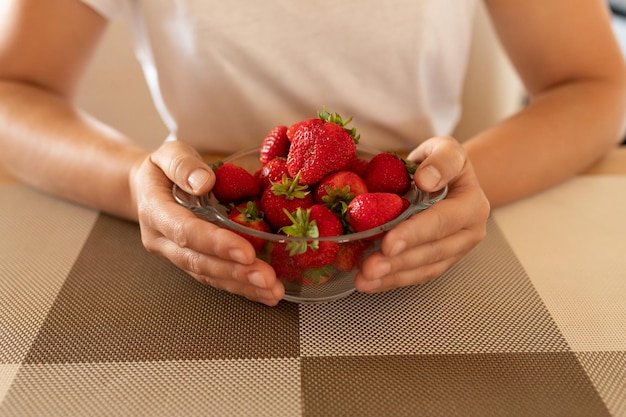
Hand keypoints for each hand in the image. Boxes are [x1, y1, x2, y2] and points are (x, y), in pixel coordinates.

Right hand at [129, 141, 283, 305]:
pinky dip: (240, 288)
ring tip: (273, 291)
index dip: (216, 243)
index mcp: (155, 212)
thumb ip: (183, 165)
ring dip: (242, 286)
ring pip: (208, 275)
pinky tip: (265, 293)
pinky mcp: (191, 262)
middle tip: (267, 279)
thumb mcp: (168, 153)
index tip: (246, 252)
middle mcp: (163, 241)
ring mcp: (176, 255)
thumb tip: (204, 182)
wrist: (147, 188)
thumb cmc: (162, 169)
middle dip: (236, 272)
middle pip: (199, 262)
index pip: (186, 232)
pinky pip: (215, 279)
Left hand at [355, 136, 489, 291]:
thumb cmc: (442, 164)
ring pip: (424, 269)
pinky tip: (370, 283)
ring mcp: (455, 251)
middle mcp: (469, 233)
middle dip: (399, 262)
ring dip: (392, 277)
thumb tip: (426, 179)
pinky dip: (392, 281)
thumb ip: (440, 160)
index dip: (415, 234)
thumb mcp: (446, 149)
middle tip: (370, 268)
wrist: (446, 179)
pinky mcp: (439, 262)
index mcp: (472, 205)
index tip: (388, 242)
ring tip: (364, 280)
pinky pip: (416, 276)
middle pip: (432, 252)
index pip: (442, 222)